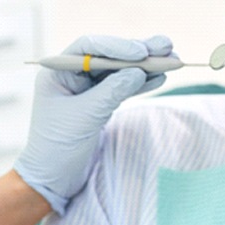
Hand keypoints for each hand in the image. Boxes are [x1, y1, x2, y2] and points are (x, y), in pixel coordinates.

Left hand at [14, 35, 171, 214]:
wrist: (52, 179)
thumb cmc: (58, 147)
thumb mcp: (85, 116)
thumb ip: (112, 91)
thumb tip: (139, 71)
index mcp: (58, 71)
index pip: (90, 47)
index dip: (117, 46)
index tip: (142, 53)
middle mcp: (72, 74)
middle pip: (109, 55)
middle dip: (138, 52)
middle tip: (166, 46)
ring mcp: (87, 88)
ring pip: (119, 70)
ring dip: (145, 66)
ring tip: (172, 60)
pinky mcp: (99, 103)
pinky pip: (122, 87)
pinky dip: (141, 84)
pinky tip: (159, 79)